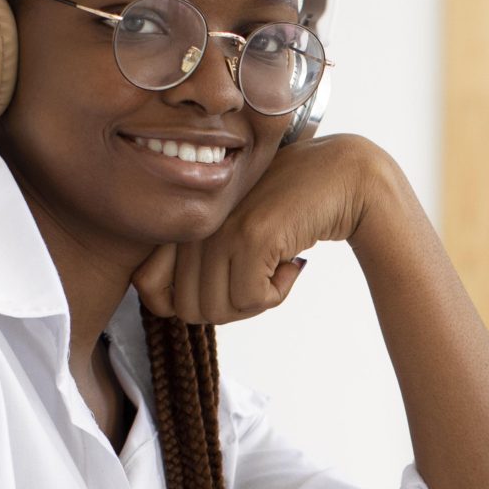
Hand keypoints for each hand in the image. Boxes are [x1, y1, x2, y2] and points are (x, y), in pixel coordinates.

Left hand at [133, 133, 400, 324]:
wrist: (339, 178)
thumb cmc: (286, 210)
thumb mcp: (232, 233)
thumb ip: (198, 261)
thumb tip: (172, 309)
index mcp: (182, 221)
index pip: (149, 288)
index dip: (187, 304)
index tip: (228, 286)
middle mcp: (193, 224)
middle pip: (190, 309)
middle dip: (231, 309)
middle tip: (261, 281)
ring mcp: (219, 229)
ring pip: (218, 310)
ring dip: (255, 303)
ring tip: (275, 269)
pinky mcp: (250, 236)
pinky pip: (251, 299)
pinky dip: (278, 294)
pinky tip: (292, 263)